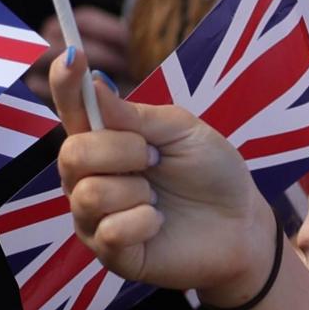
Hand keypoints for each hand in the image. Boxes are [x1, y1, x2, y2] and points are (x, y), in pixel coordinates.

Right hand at [61, 94, 284, 298]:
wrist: (242, 224)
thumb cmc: (212, 173)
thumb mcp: (183, 132)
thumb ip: (136, 115)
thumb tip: (93, 85)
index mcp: (105, 141)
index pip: (72, 109)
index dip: (66, 83)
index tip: (71, 55)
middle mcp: (89, 177)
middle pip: (70, 153)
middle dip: (120, 151)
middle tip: (154, 158)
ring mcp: (95, 217)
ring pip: (89, 194)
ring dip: (136, 190)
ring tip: (159, 197)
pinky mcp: (110, 254)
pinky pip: (110, 231)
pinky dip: (144, 221)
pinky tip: (159, 222)